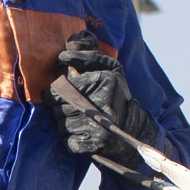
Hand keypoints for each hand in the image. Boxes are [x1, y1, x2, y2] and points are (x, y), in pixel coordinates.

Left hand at [50, 29, 159, 163]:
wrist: (133, 130)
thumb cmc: (116, 94)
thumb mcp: (109, 69)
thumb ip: (88, 54)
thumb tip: (68, 46)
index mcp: (105, 79)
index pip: (63, 84)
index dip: (55, 87)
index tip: (56, 85)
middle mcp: (103, 102)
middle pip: (59, 103)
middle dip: (59, 104)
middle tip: (68, 104)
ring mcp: (99, 126)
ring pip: (61, 122)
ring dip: (64, 121)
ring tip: (78, 118)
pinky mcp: (94, 144)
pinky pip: (68, 140)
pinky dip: (70, 138)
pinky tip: (82, 132)